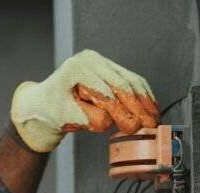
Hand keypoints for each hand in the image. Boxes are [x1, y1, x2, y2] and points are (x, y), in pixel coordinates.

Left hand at [10, 49, 159, 152]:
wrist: (44, 103)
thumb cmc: (50, 109)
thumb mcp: (63, 116)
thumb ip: (85, 118)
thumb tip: (107, 122)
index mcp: (77, 68)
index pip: (105, 91)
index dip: (121, 111)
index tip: (132, 126)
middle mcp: (91, 60)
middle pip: (122, 83)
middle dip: (138, 107)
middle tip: (149, 124)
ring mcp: (102, 62)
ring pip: (131, 81)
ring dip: (145, 102)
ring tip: (154, 119)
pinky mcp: (110, 69)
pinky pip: (132, 81)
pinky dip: (143, 96)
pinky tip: (151, 109)